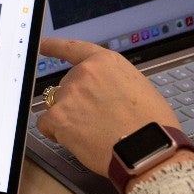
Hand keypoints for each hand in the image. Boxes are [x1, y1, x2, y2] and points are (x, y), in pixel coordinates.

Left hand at [35, 37, 183, 175]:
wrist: (147, 148)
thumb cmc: (150, 124)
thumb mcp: (137, 88)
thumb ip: (111, 83)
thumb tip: (100, 92)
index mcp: (106, 63)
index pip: (74, 49)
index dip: (55, 46)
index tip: (43, 44)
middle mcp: (84, 73)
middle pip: (66, 86)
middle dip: (76, 103)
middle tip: (97, 121)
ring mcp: (69, 93)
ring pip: (57, 106)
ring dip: (68, 119)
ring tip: (93, 132)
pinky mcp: (58, 116)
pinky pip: (46, 124)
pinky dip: (56, 133)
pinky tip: (77, 140)